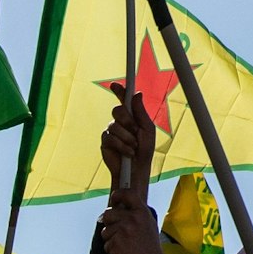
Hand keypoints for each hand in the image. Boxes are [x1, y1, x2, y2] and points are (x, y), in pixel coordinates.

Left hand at [99, 191, 177, 253]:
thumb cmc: (150, 249)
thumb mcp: (148, 226)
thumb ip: (135, 216)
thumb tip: (118, 209)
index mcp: (142, 213)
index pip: (127, 194)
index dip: (118, 194)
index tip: (114, 198)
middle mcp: (132, 219)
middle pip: (108, 213)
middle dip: (108, 222)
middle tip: (117, 231)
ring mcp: (123, 231)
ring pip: (105, 230)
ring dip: (110, 239)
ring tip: (124, 246)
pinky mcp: (115, 243)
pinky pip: (106, 244)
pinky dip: (112, 250)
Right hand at [101, 88, 157, 202]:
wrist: (137, 169)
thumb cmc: (145, 149)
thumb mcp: (147, 129)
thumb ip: (141, 112)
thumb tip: (137, 93)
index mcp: (132, 116)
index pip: (124, 100)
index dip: (119, 91)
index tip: (115, 85)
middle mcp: (120, 121)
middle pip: (118, 110)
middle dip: (128, 121)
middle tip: (136, 131)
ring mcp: (111, 130)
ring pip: (114, 125)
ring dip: (127, 138)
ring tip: (134, 147)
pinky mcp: (105, 141)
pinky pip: (110, 138)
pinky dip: (122, 146)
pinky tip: (127, 153)